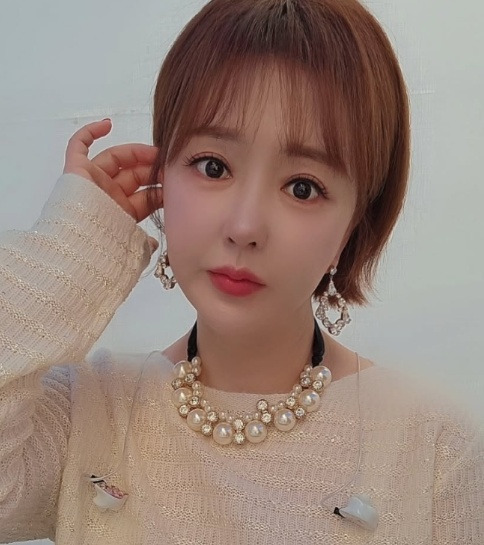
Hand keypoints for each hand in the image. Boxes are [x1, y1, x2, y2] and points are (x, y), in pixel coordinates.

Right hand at [63, 119, 162, 251]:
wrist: (80, 246)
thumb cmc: (106, 247)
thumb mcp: (134, 247)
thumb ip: (145, 244)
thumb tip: (155, 245)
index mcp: (122, 214)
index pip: (146, 195)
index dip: (161, 186)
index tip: (177, 180)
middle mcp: (108, 198)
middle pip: (134, 176)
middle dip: (154, 169)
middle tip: (169, 165)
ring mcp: (91, 183)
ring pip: (116, 160)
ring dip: (137, 153)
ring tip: (155, 152)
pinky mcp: (75, 172)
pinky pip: (78, 147)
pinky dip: (90, 132)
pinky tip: (107, 124)